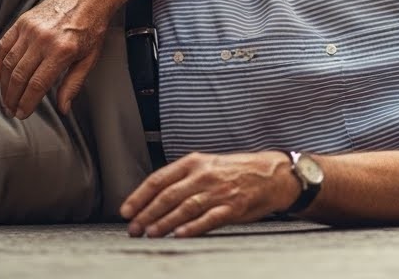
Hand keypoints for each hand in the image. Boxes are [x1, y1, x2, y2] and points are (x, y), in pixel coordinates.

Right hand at [0, 0, 110, 118]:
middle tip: (11, 109)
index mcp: (62, 51)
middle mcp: (43, 39)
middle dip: (12, 97)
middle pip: (19, 76)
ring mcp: (30, 29)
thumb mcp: (90, 58)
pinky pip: (4, 45)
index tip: (23, 113)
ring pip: (8, 63)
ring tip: (6, 97)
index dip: (27, 103)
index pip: (37, 85)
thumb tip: (63, 107)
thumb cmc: (92, 26)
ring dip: (4, 84)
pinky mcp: (23, 21)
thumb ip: (73, 84)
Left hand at [119, 151, 298, 237]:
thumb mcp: (207, 165)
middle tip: (134, 228)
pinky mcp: (233, 206)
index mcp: (194, 162)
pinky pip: (208, 218)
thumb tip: (153, 197)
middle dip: (147, 214)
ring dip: (164, 223)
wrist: (272, 174)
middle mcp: (204, 175)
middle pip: (168, 196)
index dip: (140, 196)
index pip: (159, 179)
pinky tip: (179, 235)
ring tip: (150, 234)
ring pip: (184, 208)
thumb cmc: (236, 172)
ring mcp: (219, 191)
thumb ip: (183, 178)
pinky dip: (192, 228)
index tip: (126, 210)